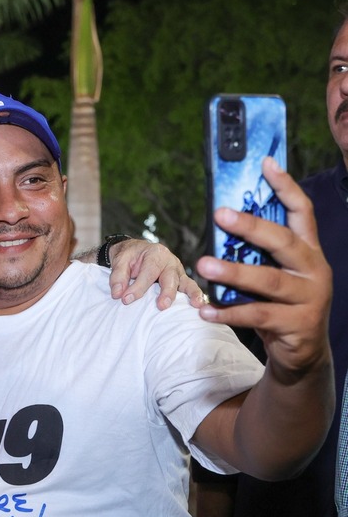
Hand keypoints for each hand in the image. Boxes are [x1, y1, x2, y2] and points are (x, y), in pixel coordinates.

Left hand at [109, 240, 205, 309]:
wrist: (135, 251)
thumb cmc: (130, 256)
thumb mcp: (120, 261)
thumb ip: (117, 277)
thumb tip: (117, 294)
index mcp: (155, 253)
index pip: (148, 272)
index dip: (138, 287)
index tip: (126, 299)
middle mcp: (169, 261)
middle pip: (170, 277)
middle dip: (167, 292)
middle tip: (161, 306)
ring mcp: (177, 271)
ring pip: (186, 282)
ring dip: (191, 294)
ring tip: (195, 305)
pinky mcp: (181, 280)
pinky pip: (190, 287)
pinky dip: (196, 296)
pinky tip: (200, 306)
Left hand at [196, 157, 331, 377]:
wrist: (303, 353)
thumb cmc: (281, 304)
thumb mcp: (276, 273)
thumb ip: (259, 253)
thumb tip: (222, 222)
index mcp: (309, 251)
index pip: (302, 212)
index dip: (285, 187)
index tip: (265, 164)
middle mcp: (314, 270)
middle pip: (283, 242)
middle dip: (250, 226)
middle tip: (219, 214)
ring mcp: (309, 298)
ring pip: (268, 281)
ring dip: (232, 272)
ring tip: (203, 264)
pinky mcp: (297, 325)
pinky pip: (257, 316)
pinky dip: (228, 312)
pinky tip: (205, 310)